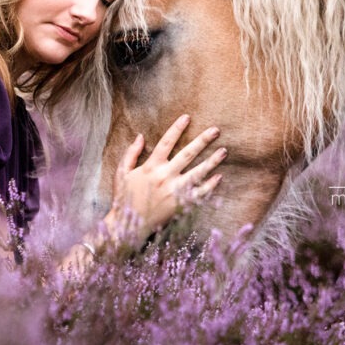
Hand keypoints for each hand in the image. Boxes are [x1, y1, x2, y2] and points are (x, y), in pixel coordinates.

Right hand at [109, 114, 226, 238]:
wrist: (128, 226)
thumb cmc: (123, 198)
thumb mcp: (121, 173)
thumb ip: (130, 153)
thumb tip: (140, 136)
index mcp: (151, 166)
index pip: (166, 142)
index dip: (177, 128)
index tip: (187, 117)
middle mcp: (165, 176)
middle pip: (188, 154)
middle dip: (203, 140)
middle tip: (216, 130)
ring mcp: (175, 191)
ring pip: (198, 172)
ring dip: (212, 161)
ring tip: (224, 151)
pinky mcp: (181, 205)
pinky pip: (199, 194)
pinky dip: (210, 185)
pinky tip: (219, 176)